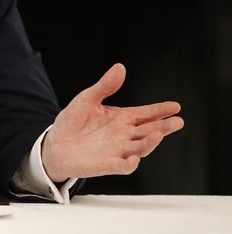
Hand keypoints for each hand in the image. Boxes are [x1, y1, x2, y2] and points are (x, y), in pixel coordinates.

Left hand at [42, 63, 183, 182]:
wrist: (55, 145)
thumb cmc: (72, 122)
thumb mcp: (87, 99)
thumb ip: (105, 86)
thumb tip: (120, 67)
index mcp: (122, 119)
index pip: (145, 114)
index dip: (160, 110)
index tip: (175, 106)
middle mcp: (124, 135)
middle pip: (149, 131)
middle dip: (164, 127)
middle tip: (178, 121)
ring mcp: (117, 151)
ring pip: (140, 148)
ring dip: (150, 143)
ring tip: (158, 134)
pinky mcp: (106, 164)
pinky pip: (122, 166)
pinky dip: (129, 163)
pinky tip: (134, 158)